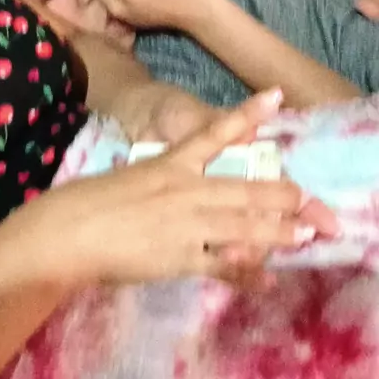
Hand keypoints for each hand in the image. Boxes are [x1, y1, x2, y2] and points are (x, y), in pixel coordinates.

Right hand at [36, 90, 337, 289]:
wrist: (66, 230)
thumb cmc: (87, 201)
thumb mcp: (128, 178)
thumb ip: (157, 184)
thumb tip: (177, 196)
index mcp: (170, 164)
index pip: (216, 133)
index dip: (249, 114)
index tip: (277, 97)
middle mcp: (185, 189)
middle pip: (246, 189)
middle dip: (283, 196)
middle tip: (311, 200)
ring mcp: (185, 223)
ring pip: (244, 225)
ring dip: (278, 232)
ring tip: (305, 235)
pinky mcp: (179, 256)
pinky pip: (222, 266)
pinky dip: (246, 275)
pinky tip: (267, 282)